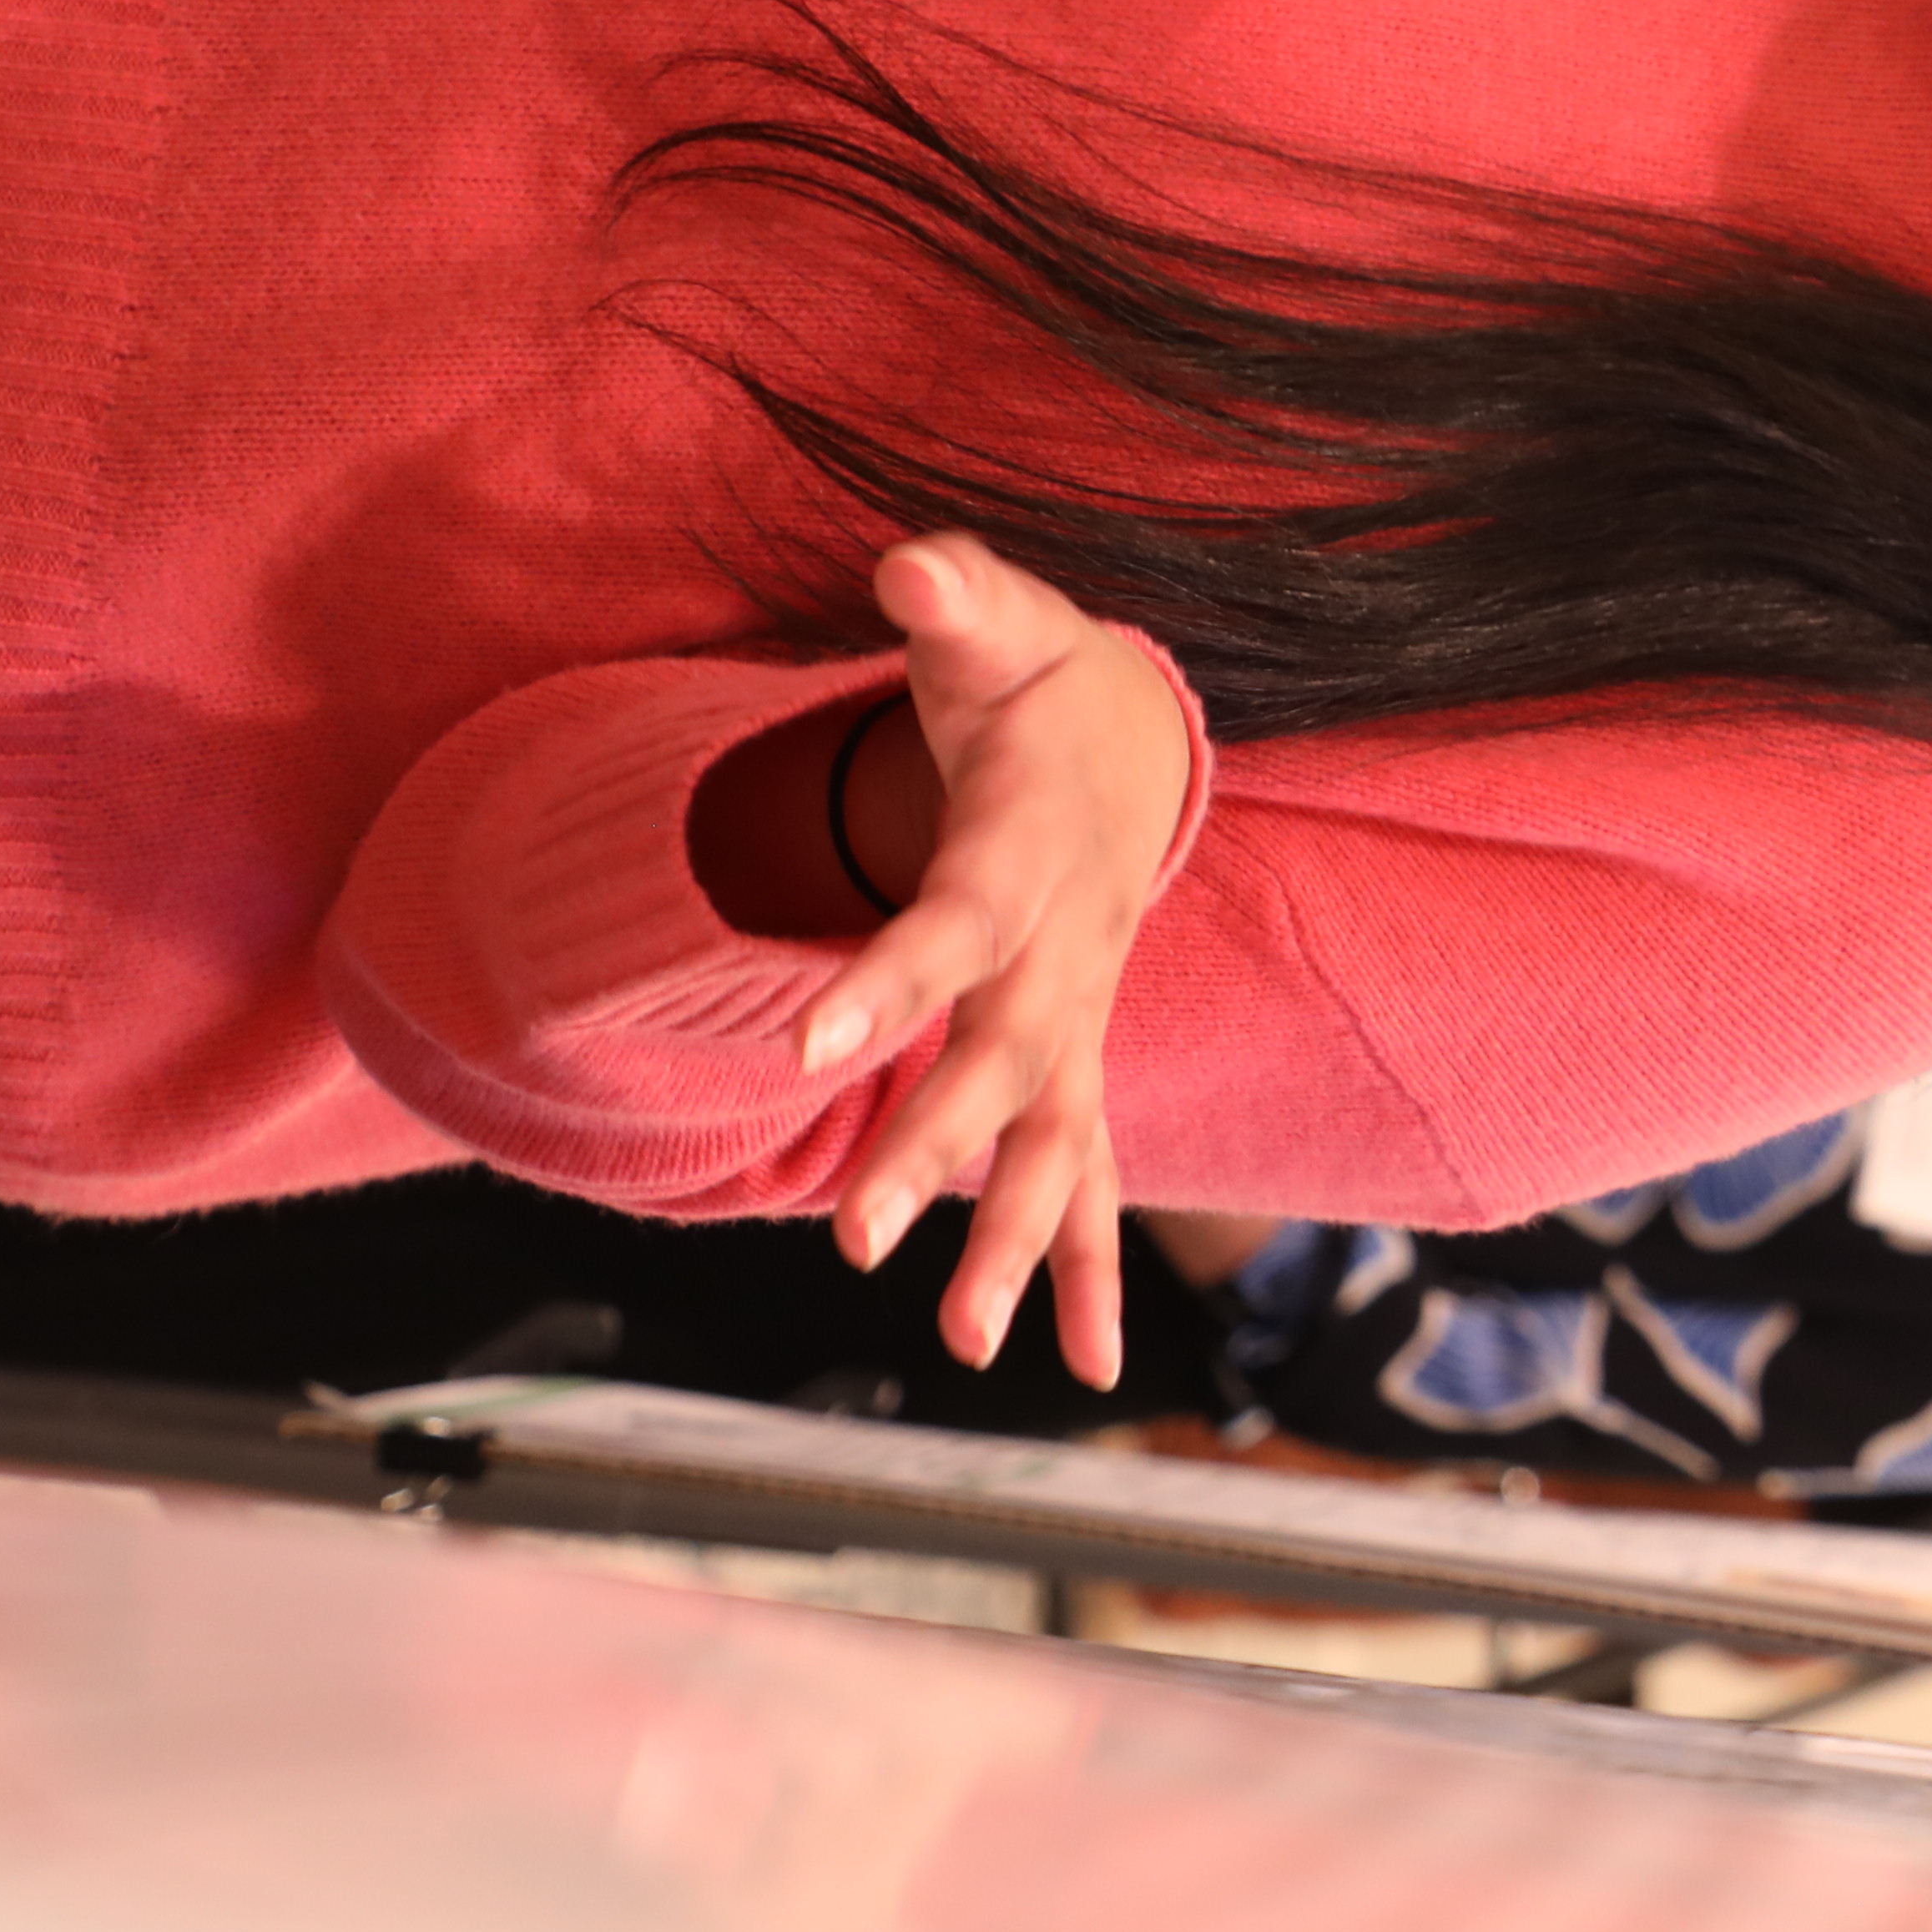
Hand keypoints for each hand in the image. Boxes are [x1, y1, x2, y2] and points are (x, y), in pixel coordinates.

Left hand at [790, 534, 1192, 1388]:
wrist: (1128, 741)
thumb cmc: (1036, 684)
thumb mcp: (1001, 623)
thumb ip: (957, 597)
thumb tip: (909, 562)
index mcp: (1029, 856)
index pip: (955, 925)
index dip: (888, 981)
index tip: (803, 1047)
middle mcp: (1065, 958)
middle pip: (1008, 1065)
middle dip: (939, 1151)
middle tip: (858, 1236)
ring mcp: (1078, 1020)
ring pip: (1055, 1147)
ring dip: (1017, 1246)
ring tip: (967, 1344)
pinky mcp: (1073, 1061)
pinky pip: (1087, 1179)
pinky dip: (1084, 1274)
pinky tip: (1076, 1369)